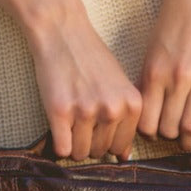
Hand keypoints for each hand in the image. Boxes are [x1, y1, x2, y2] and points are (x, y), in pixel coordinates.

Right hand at [27, 12, 142, 161]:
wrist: (62, 32)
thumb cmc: (91, 60)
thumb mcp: (119, 86)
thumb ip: (125, 120)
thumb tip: (124, 158)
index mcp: (132, 105)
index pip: (119, 148)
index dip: (106, 141)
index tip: (96, 125)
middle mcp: (112, 110)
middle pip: (100, 152)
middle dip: (88, 143)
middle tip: (79, 120)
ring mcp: (86, 111)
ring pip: (80, 153)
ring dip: (73, 144)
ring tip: (70, 122)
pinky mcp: (60, 111)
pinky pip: (62, 149)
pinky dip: (58, 144)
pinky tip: (59, 126)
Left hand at [137, 0, 190, 149]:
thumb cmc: (174, 21)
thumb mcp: (152, 51)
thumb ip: (149, 82)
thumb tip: (147, 114)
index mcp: (154, 73)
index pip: (147, 123)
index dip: (150, 136)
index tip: (156, 134)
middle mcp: (176, 78)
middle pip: (169, 129)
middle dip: (170, 139)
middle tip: (175, 138)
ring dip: (190, 141)